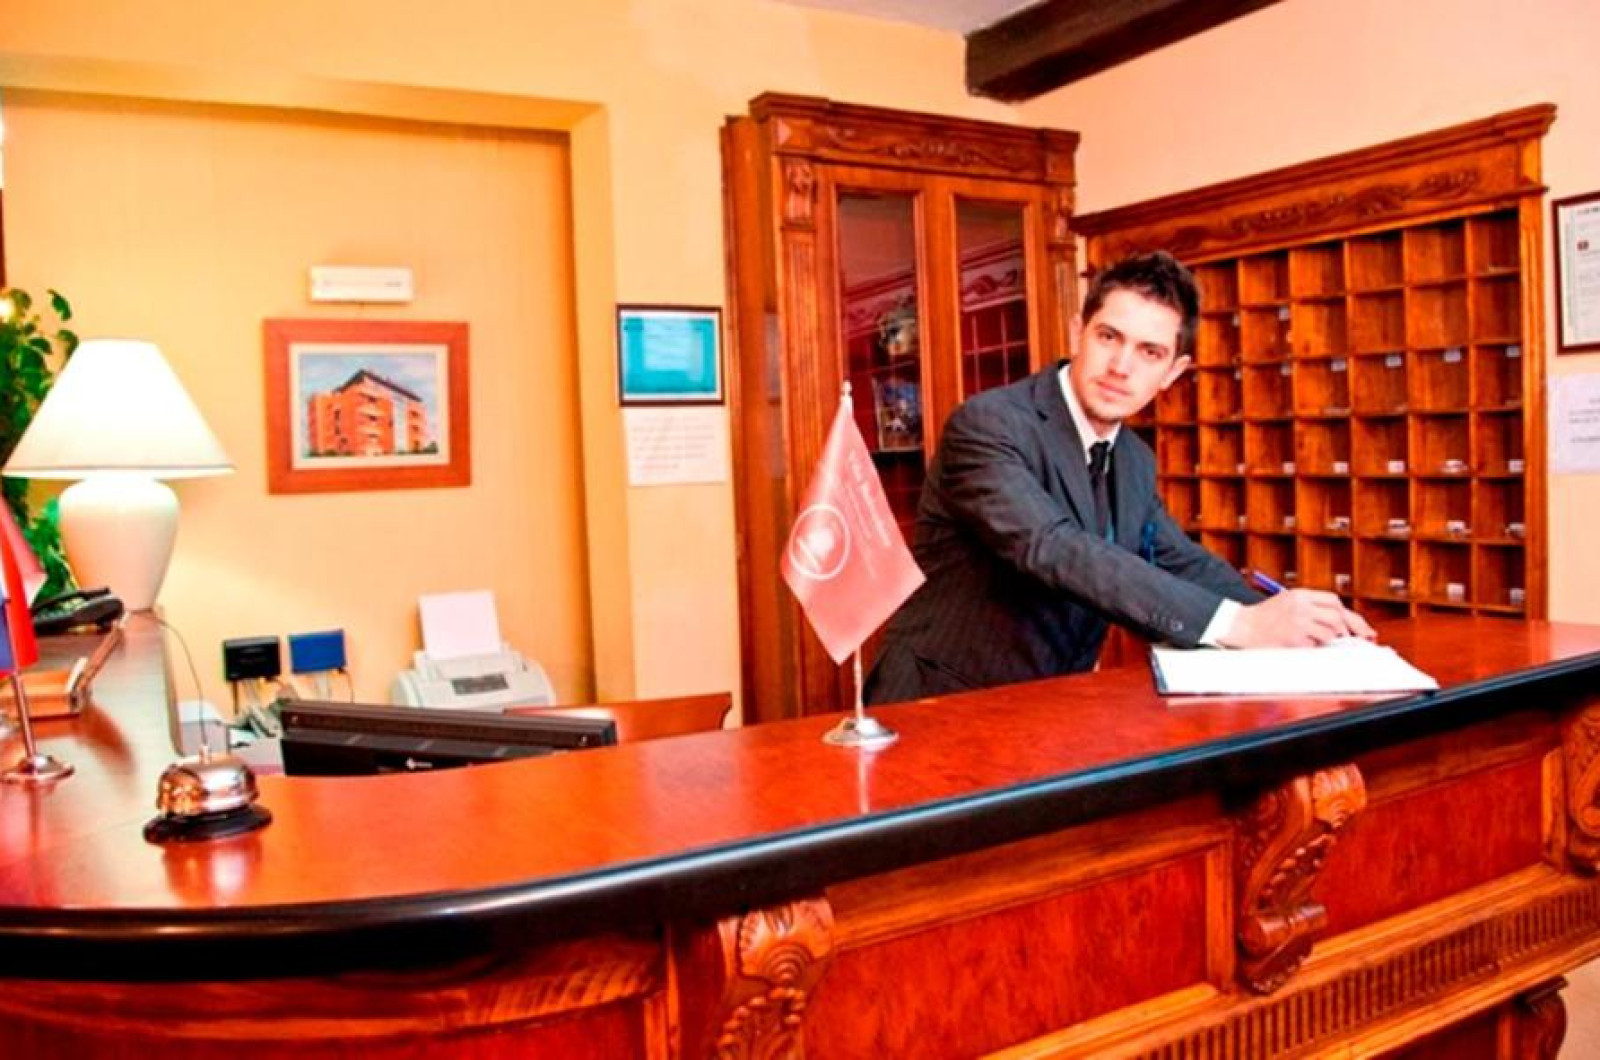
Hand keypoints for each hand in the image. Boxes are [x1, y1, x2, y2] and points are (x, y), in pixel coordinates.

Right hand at [1220, 589, 1375, 647]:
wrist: (1240, 626)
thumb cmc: (1264, 618)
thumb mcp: (1287, 603)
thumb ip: (1311, 608)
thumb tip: (1341, 623)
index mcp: (1299, 594)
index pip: (1333, 601)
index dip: (1349, 615)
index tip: (1360, 628)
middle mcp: (1300, 605)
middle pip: (1337, 615)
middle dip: (1347, 629)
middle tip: (1349, 638)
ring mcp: (1297, 622)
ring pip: (1330, 631)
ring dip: (1328, 639)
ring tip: (1313, 640)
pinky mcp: (1294, 638)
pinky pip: (1316, 645)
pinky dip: (1314, 648)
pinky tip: (1301, 645)